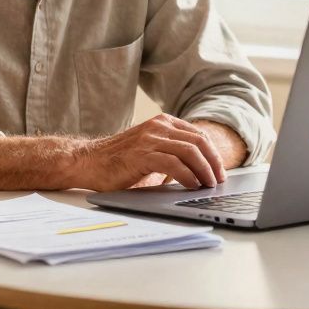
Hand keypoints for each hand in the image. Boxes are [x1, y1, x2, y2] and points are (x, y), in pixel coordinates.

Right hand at [73, 114, 225, 190]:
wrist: (89, 162)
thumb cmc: (119, 162)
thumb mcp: (151, 152)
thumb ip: (172, 155)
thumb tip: (201, 173)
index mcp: (162, 123)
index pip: (198, 135)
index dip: (213, 154)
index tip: (219, 171)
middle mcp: (158, 127)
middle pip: (198, 141)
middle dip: (213, 163)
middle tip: (218, 180)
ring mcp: (149, 139)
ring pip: (189, 151)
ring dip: (204, 170)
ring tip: (208, 184)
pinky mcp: (141, 154)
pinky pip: (173, 163)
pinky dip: (187, 176)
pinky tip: (191, 185)